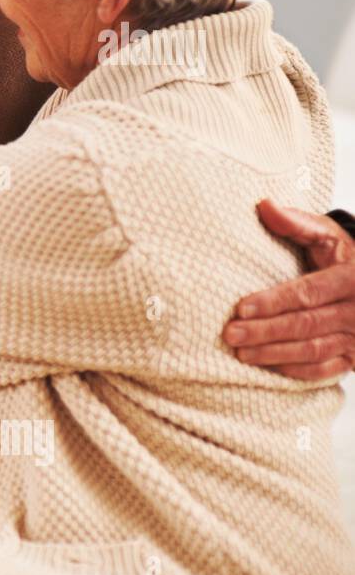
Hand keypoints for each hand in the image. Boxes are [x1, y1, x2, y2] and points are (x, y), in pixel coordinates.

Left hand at [223, 199, 354, 379]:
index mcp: (352, 278)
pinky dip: (297, 370)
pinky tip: (269, 366)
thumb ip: (297, 223)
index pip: (308, 292)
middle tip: (231, 334)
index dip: (274, 301)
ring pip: (314, 349)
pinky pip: (326, 369)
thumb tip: (263, 204)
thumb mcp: (329, 236)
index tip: (241, 307)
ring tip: (241, 352)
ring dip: (275, 353)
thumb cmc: (346, 257)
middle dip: (266, 331)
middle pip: (307, 324)